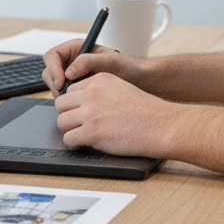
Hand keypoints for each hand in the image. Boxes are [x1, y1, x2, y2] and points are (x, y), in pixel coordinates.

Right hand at [41, 39, 143, 97]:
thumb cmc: (126, 67)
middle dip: (54, 84)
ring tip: (75, 101)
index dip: (53, 68)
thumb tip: (69, 72)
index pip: (52, 56)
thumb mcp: (109, 61)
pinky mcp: (77, 91)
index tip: (61, 80)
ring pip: (55, 85)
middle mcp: (71, 62)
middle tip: (64, 95)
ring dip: (60, 94)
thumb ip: (88, 62)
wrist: (137, 82)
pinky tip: (79, 105)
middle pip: (50, 72)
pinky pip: (64, 96)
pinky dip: (68, 102)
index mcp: (75, 49)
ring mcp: (73, 77)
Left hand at [54, 72, 223, 181]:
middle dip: (69, 115)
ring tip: (84, 135)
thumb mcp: (121, 88)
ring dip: (71, 130)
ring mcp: (90, 113)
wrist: (162, 125)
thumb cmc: (147, 111)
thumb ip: (100, 91)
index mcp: (99, 80)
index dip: (75, 103)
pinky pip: (69, 139)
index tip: (81, 112)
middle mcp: (92, 93)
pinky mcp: (92, 132)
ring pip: (61, 122)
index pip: (71, 89)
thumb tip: (81, 102)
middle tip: (80, 124)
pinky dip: (75, 144)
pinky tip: (87, 144)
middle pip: (61, 105)